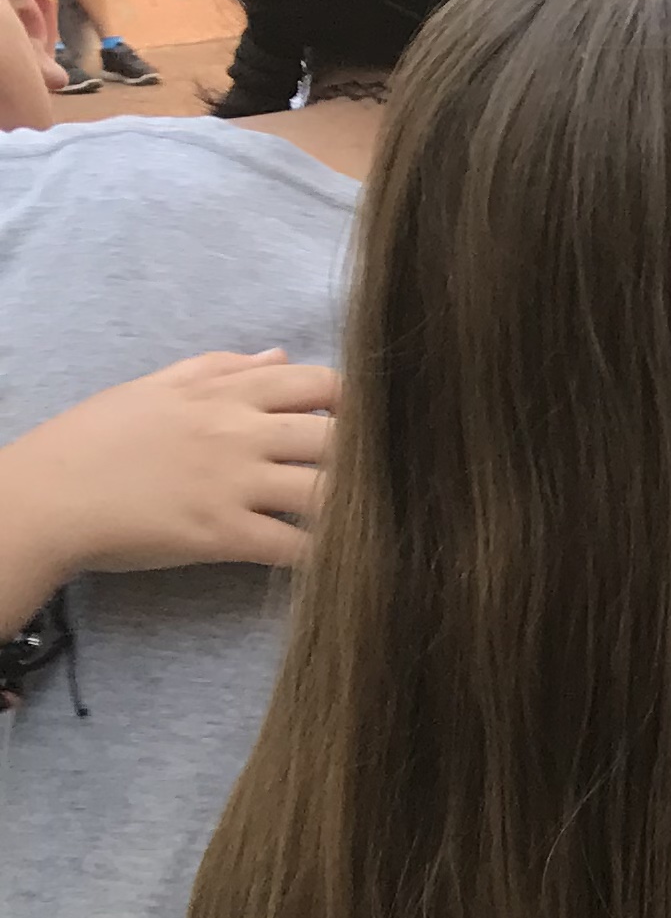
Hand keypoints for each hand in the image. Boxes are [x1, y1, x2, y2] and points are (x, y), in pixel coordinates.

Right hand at [0, 352, 339, 601]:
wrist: (46, 494)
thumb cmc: (96, 439)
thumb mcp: (157, 387)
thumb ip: (223, 369)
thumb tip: (281, 355)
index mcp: (226, 393)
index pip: (320, 385)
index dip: (356, 407)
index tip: (366, 429)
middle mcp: (238, 432)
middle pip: (339, 439)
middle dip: (368, 461)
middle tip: (378, 483)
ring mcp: (233, 483)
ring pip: (328, 491)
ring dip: (355, 510)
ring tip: (367, 524)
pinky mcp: (222, 533)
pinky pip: (296, 546)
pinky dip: (325, 556)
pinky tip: (336, 562)